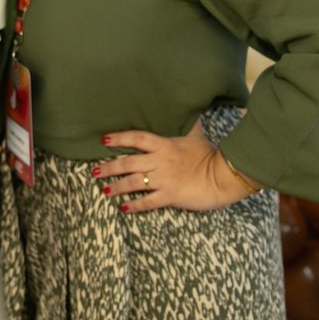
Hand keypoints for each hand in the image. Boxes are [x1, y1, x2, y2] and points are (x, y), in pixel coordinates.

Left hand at [92, 130, 254, 213]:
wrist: (223, 176)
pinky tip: (124, 208)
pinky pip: (147, 201)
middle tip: (95, 171)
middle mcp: (160, 161)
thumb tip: (189, 111)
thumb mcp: (196, 136)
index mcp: (165, 145)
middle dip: (109, 167)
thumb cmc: (210, 155)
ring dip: (116, 187)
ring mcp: (164, 179)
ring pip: (133, 182)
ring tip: (104, 190)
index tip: (104, 140)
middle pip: (128, 162)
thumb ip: (188, 126)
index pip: (137, 138)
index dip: (119, 138)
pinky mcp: (170, 196)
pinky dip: (134, 205)